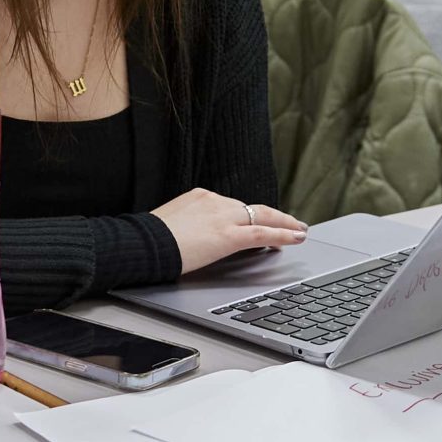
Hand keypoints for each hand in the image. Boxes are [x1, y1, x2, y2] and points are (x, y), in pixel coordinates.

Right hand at [154, 189, 307, 274]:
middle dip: (274, 216)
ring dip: (284, 225)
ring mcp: (223, 217)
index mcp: (199, 197)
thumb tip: (191, 239)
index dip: (249, 215)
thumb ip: (187, 227)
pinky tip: (296, 238)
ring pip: (263, 217)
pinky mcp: (228, 235)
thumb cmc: (148, 240)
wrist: (142, 244)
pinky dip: (283, 235)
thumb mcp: (169, 225)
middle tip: (291, 222)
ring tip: (299, 232)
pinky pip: (262, 233)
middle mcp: (214, 201)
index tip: (258, 219)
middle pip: (252, 208)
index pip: (232, 206)